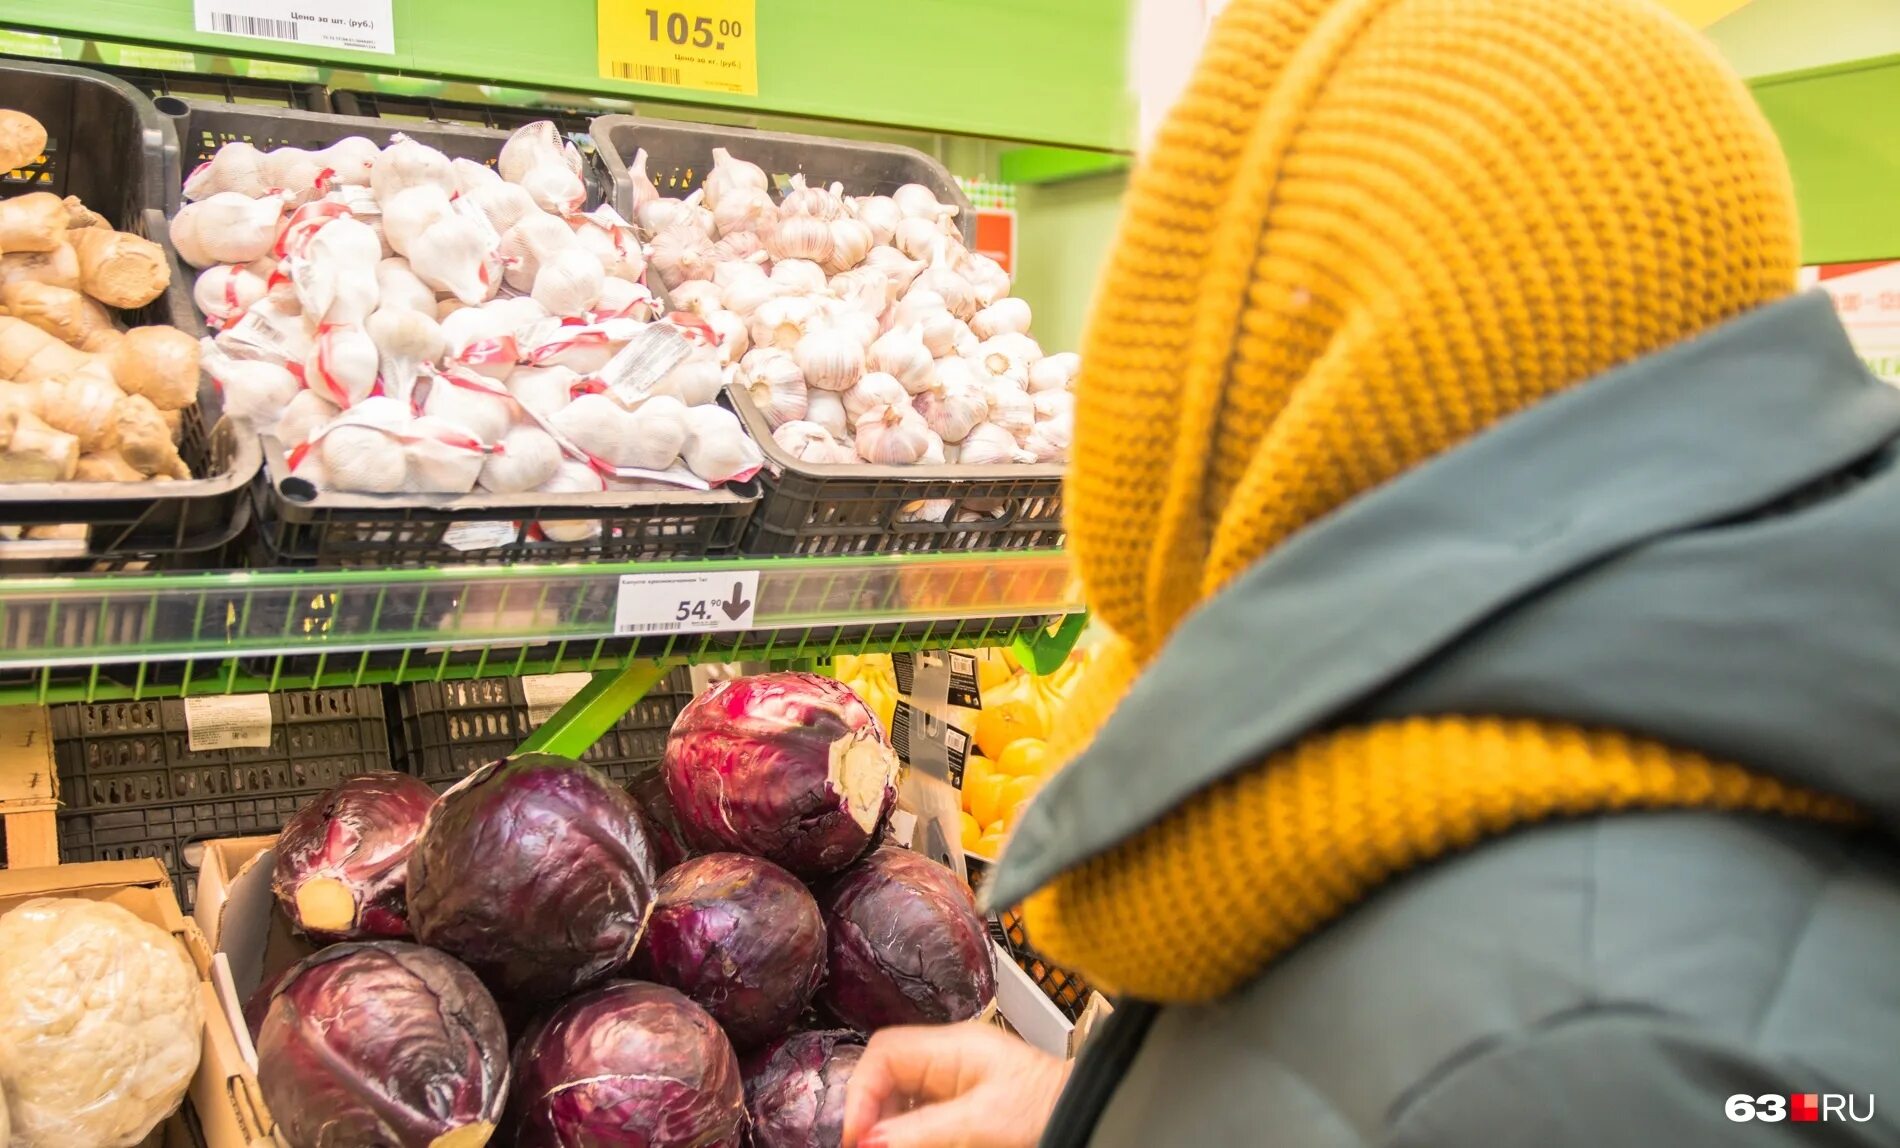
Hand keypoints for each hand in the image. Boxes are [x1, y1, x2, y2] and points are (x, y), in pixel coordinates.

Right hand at [842, 1022, 1070, 1147]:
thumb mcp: (981, 1125)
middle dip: (871, 1113)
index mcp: (953, 1046)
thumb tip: (869, 1142)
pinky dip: (910, 1133)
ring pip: (900, 1098)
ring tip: (887, 1147)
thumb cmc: (1050, 1110)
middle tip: (867, 1147)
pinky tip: (911, 1144)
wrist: (1091, 1115)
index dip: (861, 1093)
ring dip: (889, 1127)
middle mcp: (950, 1057)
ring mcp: (958, 1080)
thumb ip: (923, 1133)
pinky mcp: (966, 1105)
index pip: (884, 1054)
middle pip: (887, 1075)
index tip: (856, 1137)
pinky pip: (921, 1113)